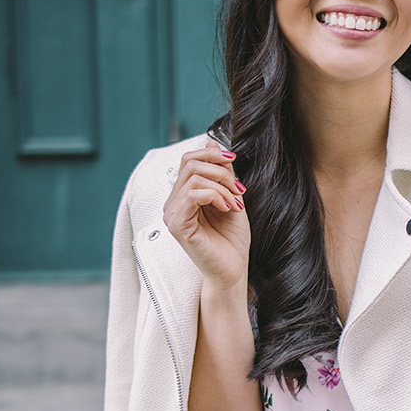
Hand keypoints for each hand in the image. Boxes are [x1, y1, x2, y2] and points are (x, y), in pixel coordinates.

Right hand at [162, 138, 250, 287]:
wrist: (233, 269)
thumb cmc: (231, 239)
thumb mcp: (230, 196)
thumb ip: (222, 172)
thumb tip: (212, 142)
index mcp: (183, 194)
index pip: (189, 159)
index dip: (211, 153)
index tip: (233, 160)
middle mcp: (173, 202)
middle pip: (189, 163)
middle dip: (220, 170)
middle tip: (239, 188)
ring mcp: (172, 213)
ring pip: (194, 177)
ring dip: (222, 186)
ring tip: (235, 203)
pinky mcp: (177, 225)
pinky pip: (193, 194)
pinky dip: (215, 195)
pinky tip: (228, 208)